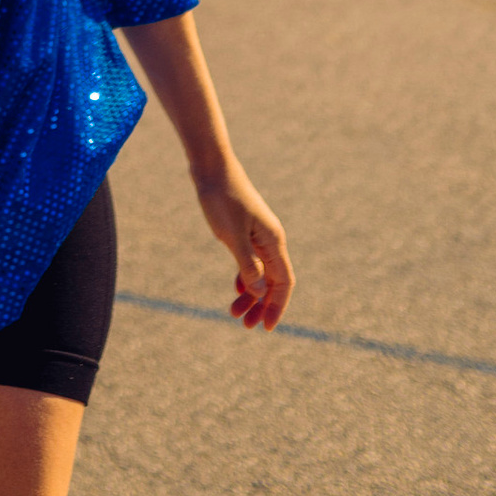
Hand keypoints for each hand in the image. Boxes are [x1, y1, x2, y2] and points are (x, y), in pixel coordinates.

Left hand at [192, 155, 292, 330]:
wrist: (211, 168)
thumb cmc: (221, 198)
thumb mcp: (232, 236)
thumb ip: (247, 264)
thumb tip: (261, 292)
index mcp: (273, 242)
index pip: (284, 283)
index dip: (278, 307)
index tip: (267, 327)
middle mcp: (270, 241)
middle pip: (274, 282)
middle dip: (263, 306)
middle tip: (246, 326)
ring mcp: (258, 237)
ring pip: (261, 274)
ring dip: (252, 294)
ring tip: (235, 313)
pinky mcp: (245, 232)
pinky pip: (251, 262)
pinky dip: (245, 278)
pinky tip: (236, 289)